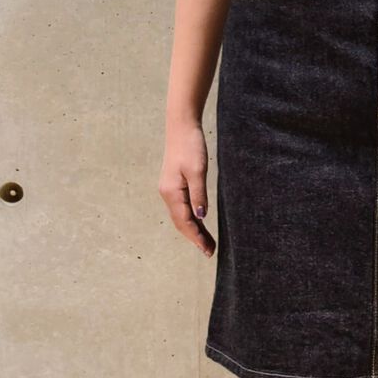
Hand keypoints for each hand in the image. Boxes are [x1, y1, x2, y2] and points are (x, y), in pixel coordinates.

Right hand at [159, 119, 215, 255]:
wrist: (181, 126)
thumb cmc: (190, 145)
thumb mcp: (197, 170)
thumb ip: (199, 194)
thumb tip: (200, 217)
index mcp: (171, 192)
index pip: (184, 222)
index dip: (196, 237)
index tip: (207, 250)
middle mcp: (167, 193)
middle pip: (181, 223)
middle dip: (194, 238)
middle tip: (209, 251)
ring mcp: (169, 189)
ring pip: (180, 216)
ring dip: (193, 230)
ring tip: (206, 242)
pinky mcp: (174, 184)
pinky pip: (181, 208)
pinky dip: (190, 219)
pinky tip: (198, 223)